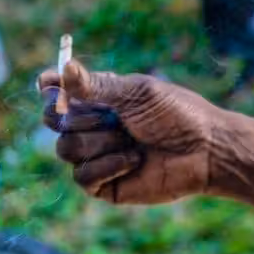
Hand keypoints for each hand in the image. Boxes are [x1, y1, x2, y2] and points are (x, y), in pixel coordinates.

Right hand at [38, 60, 230, 203]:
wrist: (204, 150)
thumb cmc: (177, 115)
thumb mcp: (135, 93)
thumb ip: (96, 85)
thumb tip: (63, 68)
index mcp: (97, 100)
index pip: (56, 95)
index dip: (50, 93)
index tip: (49, 88)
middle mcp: (91, 127)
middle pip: (55, 123)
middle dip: (83, 119)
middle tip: (114, 119)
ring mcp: (94, 157)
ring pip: (66, 149)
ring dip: (100, 143)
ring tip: (131, 142)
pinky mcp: (102, 185)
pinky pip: (82, 176)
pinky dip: (108, 166)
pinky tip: (134, 162)